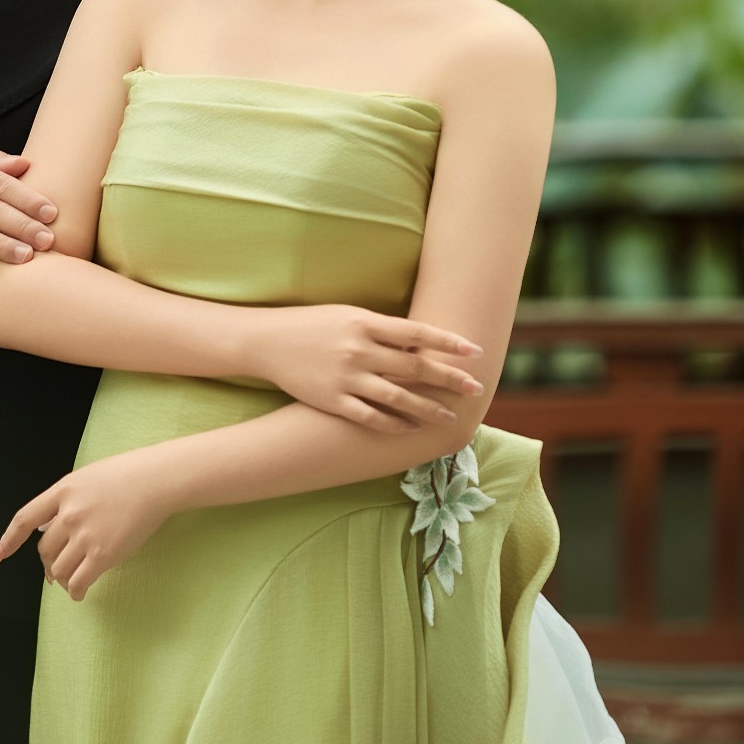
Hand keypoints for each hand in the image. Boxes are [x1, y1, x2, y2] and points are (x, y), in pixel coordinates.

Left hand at [0, 453, 172, 601]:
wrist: (156, 480)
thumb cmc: (128, 475)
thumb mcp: (87, 478)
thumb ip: (66, 500)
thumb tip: (50, 528)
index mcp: (62, 491)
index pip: (25, 519)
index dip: (8, 541)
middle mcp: (68, 514)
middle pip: (44, 549)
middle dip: (47, 563)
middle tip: (55, 571)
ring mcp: (84, 535)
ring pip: (58, 569)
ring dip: (61, 578)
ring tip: (71, 580)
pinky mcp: (102, 554)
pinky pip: (78, 581)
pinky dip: (75, 591)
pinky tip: (80, 592)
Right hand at [252, 304, 484, 434]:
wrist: (267, 341)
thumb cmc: (312, 324)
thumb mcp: (347, 315)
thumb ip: (381, 328)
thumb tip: (419, 343)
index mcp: (364, 322)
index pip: (417, 332)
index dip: (448, 342)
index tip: (473, 351)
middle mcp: (359, 349)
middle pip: (415, 366)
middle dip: (449, 378)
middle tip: (475, 388)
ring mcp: (346, 377)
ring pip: (398, 397)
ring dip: (427, 408)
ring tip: (449, 416)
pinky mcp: (333, 400)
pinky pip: (370, 417)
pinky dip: (394, 424)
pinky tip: (411, 429)